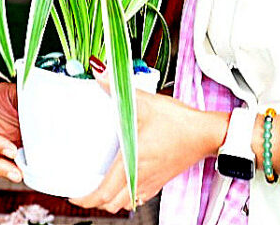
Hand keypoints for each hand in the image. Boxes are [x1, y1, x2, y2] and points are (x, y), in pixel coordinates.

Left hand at [69, 69, 228, 212]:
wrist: (206, 134)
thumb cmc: (180, 122)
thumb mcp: (146, 102)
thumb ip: (119, 89)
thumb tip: (100, 75)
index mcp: (132, 162)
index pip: (104, 193)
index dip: (85, 199)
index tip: (73, 195)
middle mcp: (140, 177)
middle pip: (111, 204)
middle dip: (94, 201)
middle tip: (82, 188)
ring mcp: (151, 182)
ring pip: (125, 204)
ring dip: (110, 200)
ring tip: (99, 186)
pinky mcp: (160, 181)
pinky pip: (138, 198)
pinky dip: (126, 196)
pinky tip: (123, 182)